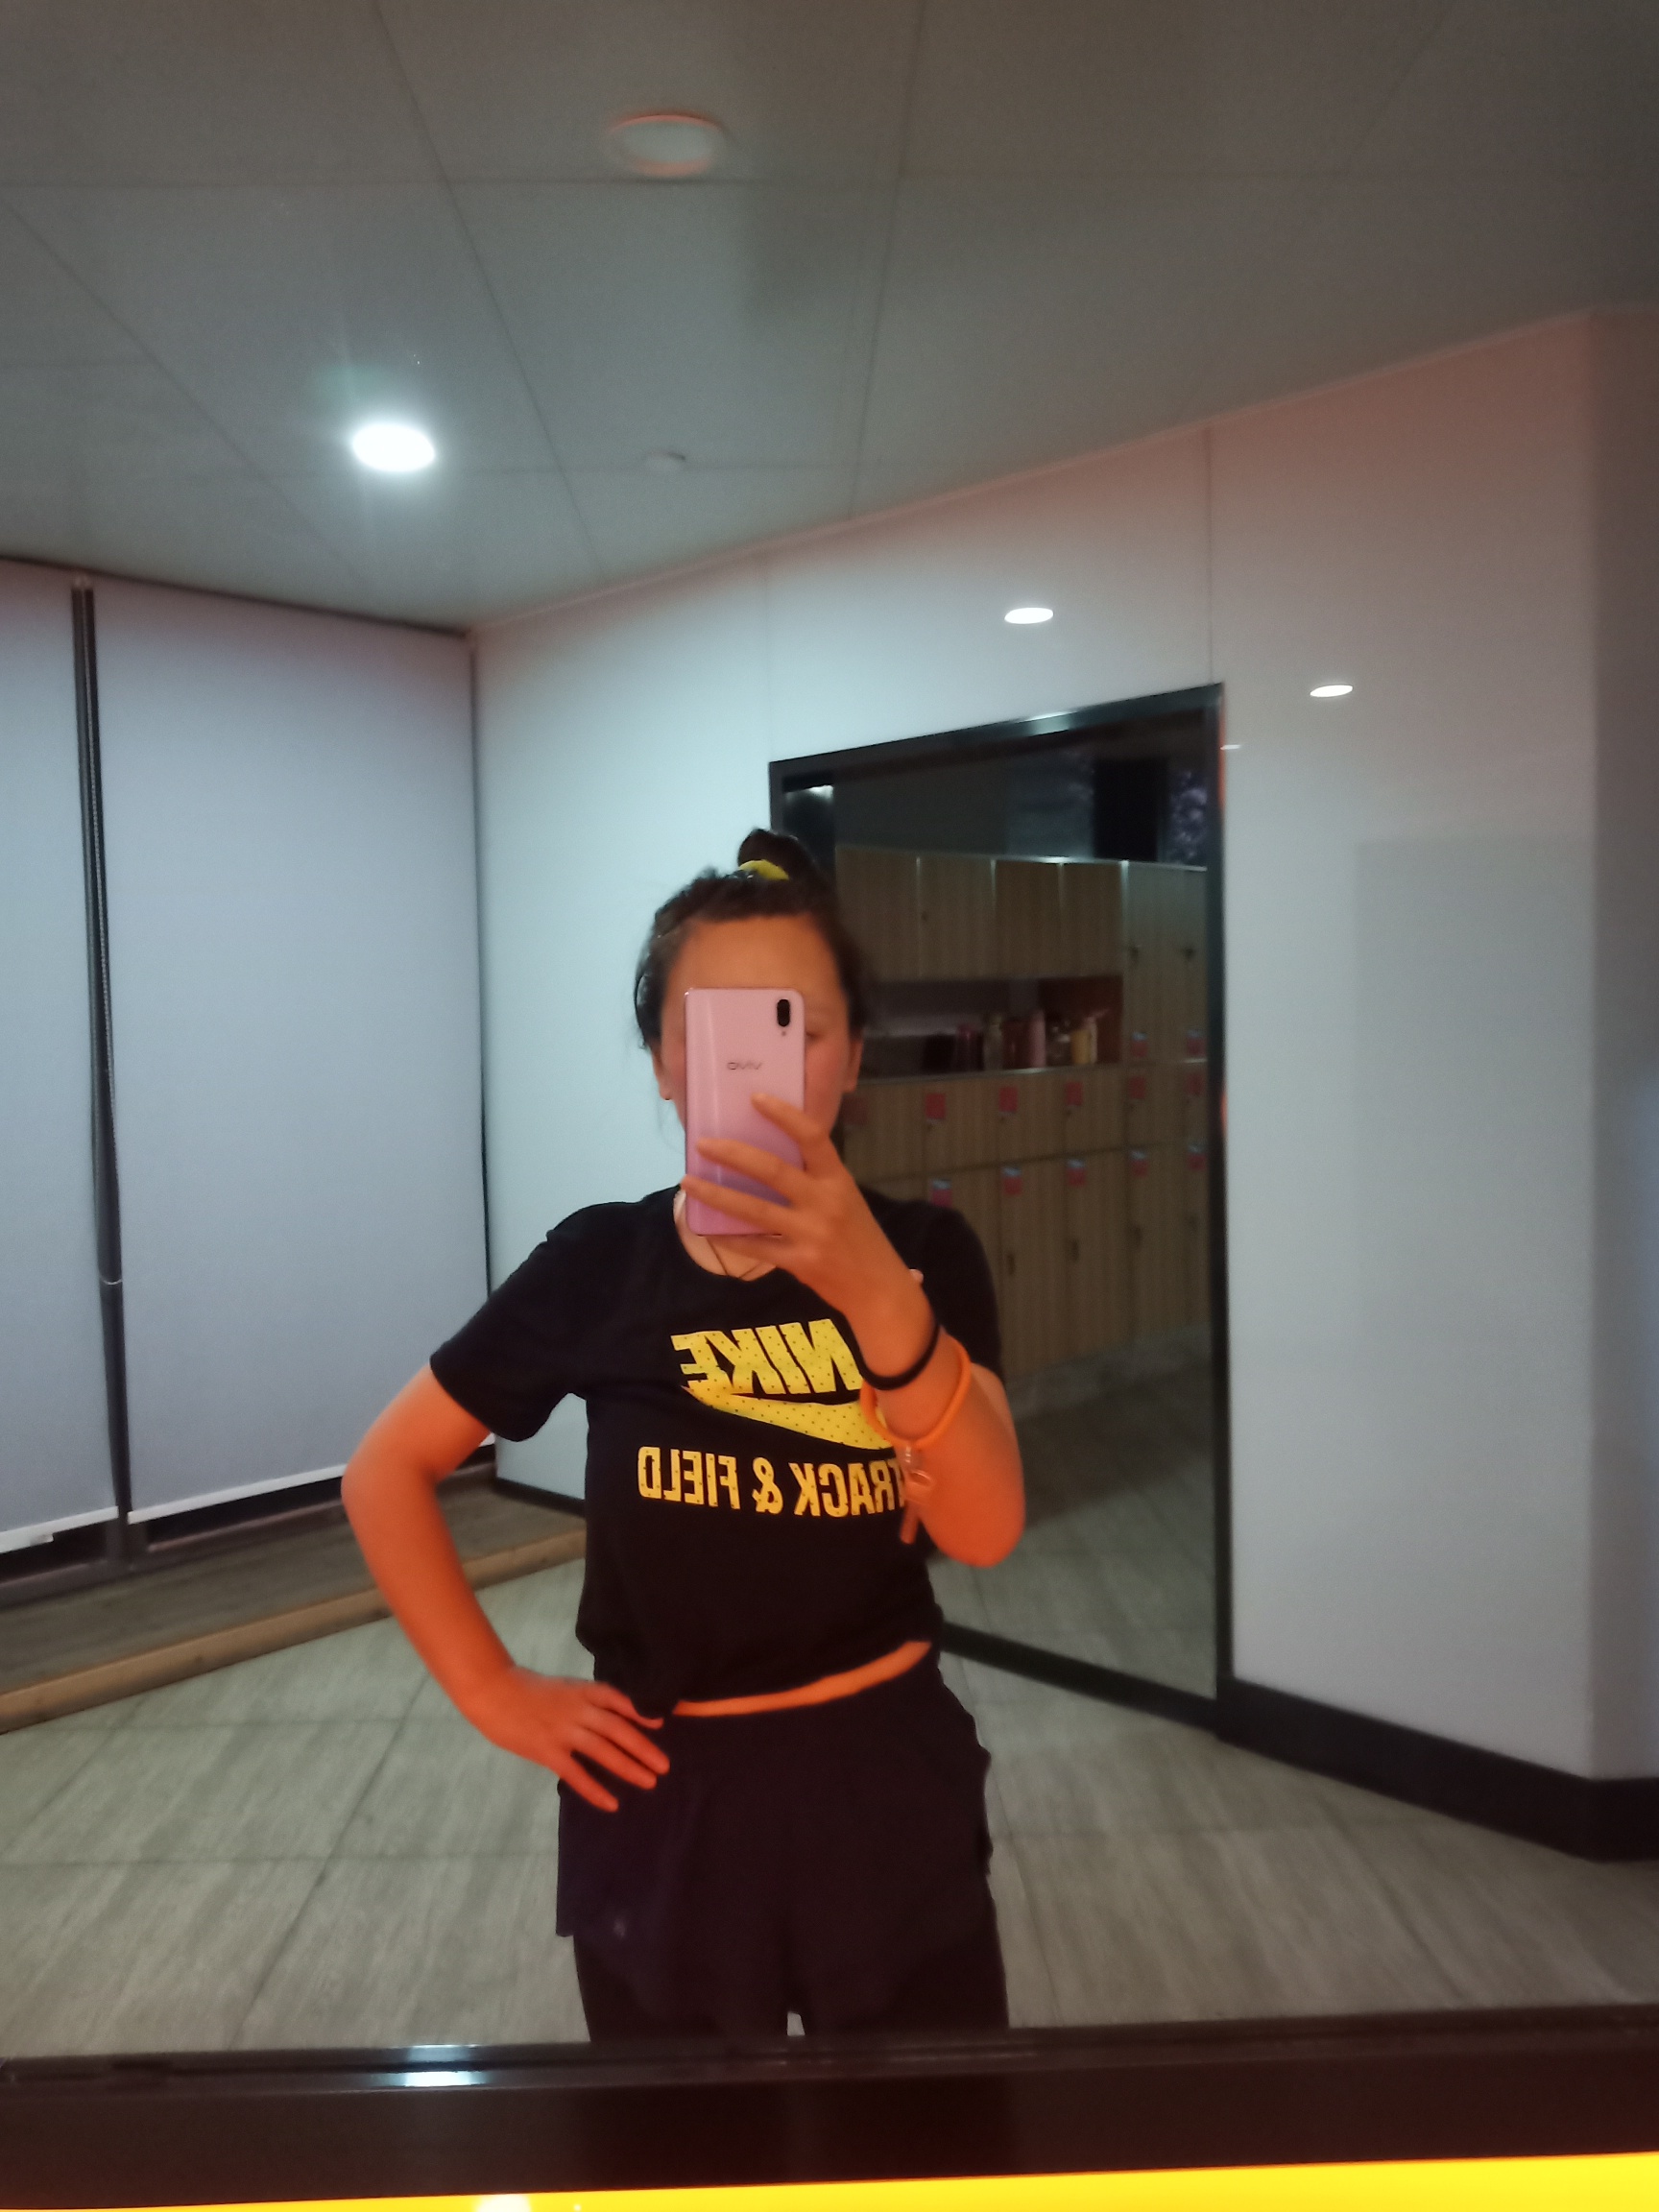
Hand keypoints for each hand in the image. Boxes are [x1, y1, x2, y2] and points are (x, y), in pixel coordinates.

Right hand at [460, 1665, 667, 1811]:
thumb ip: (584, 1701)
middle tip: (664, 1766)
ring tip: (649, 1781)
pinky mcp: (547, 1751)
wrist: (493, 1691)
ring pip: (603, 1750)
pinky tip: (611, 1803)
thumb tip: (609, 1718)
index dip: (640, 1712)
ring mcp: (563, 1730)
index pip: (618, 1699)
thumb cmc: (526, 1690)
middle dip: (643, 1747)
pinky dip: (595, 1789)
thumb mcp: (563, 1688)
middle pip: (617, 1728)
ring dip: (628, 1767)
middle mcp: (578, 1709)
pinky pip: (576, 1773)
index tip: (662, 1724)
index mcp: (582, 1691)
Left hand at [684, 1095, 931, 1370]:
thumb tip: (765, 1157)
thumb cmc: (859, 1237)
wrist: (879, 1288)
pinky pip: (757, 1247)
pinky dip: (731, 1238)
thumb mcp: (846, 1199)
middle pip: (773, 1170)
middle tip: (703, 1144)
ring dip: (717, 1195)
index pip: (813, 1137)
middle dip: (733, 1154)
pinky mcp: (801, 1263)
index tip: (755, 1099)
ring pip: (755, 1210)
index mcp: (839, 1180)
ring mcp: (812, 1234)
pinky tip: (709, 1230)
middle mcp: (826, 1202)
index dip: (784, 1115)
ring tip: (689, 1182)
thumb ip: (814, 1180)